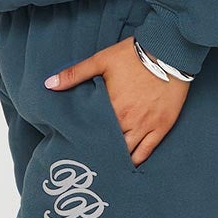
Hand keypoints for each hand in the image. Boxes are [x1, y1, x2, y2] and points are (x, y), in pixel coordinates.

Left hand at [44, 36, 188, 166]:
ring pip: (128, 152)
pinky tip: (129, 166)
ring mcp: (146, 126)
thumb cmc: (133, 55)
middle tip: (90, 160)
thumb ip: (75, 74)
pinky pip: (148, 150)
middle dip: (100, 152)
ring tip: (106, 165)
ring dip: (117, 159)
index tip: (76, 146)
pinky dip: (137, 161)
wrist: (169, 52)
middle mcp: (128, 120)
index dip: (85, 139)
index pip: (93, 130)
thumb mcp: (101, 60)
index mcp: (111, 106)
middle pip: (110, 145)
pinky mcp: (162, 126)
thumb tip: (49, 84)